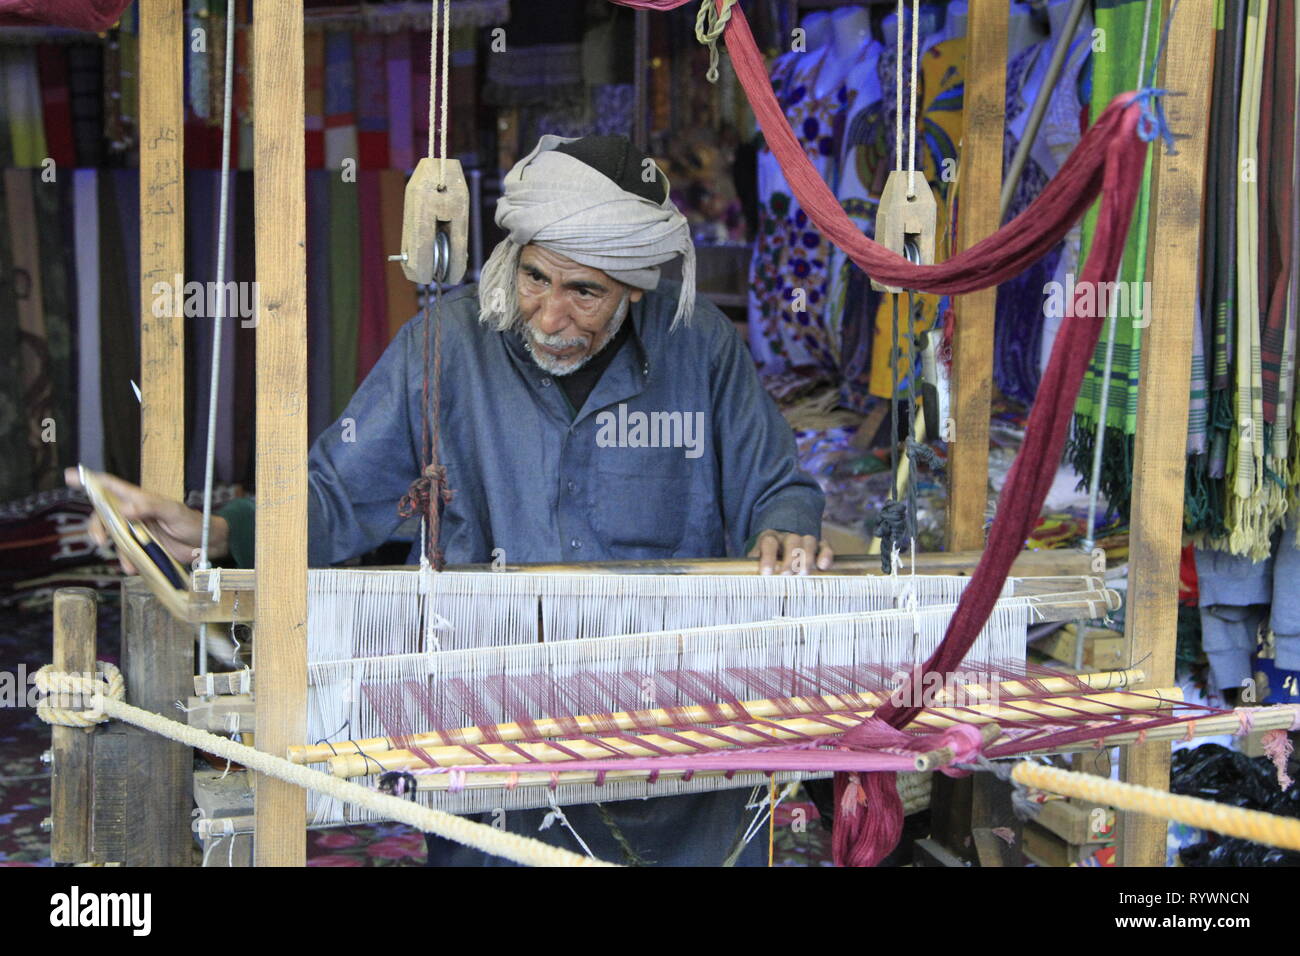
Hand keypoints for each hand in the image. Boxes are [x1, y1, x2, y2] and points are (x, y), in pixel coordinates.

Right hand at [64, 467, 226, 572]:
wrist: (206, 545)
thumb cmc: (191, 521)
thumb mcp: (173, 511)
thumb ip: (150, 507)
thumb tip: (125, 509)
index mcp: (138, 499)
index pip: (110, 486)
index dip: (91, 481)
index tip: (70, 476)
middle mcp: (133, 514)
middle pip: (103, 516)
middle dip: (96, 527)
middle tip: (98, 541)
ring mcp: (136, 532)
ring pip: (113, 539)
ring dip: (116, 551)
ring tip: (127, 563)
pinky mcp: (142, 548)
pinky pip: (126, 554)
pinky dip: (127, 562)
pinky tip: (134, 568)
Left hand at [748, 529, 833, 575]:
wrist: (781, 545)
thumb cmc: (767, 559)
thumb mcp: (756, 561)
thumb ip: (754, 569)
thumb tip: (750, 583)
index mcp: (769, 538)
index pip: (768, 543)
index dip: (768, 557)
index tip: (767, 573)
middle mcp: (787, 537)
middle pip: (791, 541)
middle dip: (789, 558)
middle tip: (786, 574)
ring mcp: (804, 539)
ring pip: (808, 541)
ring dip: (807, 557)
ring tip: (804, 573)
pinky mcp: (819, 545)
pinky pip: (824, 546)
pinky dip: (825, 554)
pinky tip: (823, 566)